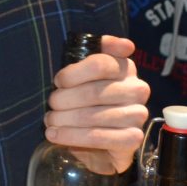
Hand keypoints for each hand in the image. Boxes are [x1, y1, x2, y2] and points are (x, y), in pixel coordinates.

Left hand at [45, 35, 149, 172]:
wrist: (102, 134)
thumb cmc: (89, 96)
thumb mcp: (88, 70)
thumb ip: (100, 49)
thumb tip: (126, 45)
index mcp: (125, 68)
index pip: (100, 64)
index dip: (72, 73)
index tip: (58, 81)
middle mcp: (136, 90)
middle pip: (92, 92)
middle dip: (62, 100)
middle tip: (50, 106)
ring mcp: (137, 116)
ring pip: (91, 116)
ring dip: (63, 120)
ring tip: (49, 122)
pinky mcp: (132, 140)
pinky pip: (97, 137)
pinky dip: (71, 137)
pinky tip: (55, 135)